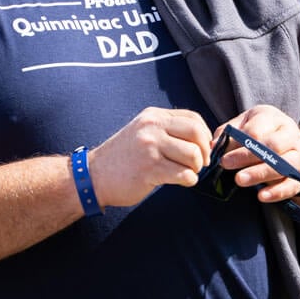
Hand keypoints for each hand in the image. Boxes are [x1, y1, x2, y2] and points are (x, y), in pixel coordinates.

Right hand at [89, 107, 213, 208]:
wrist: (94, 175)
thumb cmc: (122, 157)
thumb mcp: (142, 132)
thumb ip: (168, 131)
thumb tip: (204, 141)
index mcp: (152, 117)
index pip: (193, 118)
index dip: (205, 135)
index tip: (203, 149)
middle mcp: (151, 128)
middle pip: (196, 134)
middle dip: (204, 152)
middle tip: (200, 163)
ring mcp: (150, 148)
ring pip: (193, 155)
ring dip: (196, 168)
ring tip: (185, 172)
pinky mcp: (150, 169)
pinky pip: (184, 174)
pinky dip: (189, 180)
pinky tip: (180, 181)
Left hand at [213, 104, 299, 203]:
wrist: (291, 143)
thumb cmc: (260, 131)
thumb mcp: (244, 124)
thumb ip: (228, 133)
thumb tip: (213, 146)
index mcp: (272, 118)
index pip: (256, 130)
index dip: (239, 142)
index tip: (222, 153)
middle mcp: (290, 134)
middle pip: (272, 146)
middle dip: (247, 156)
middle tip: (226, 164)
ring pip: (285, 165)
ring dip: (260, 173)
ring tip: (239, 180)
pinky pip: (293, 184)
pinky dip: (277, 192)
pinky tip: (262, 196)